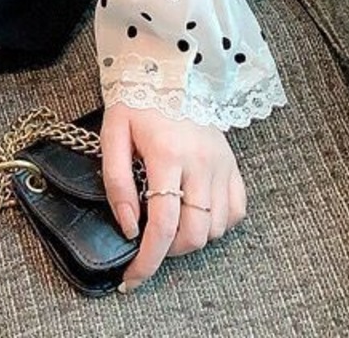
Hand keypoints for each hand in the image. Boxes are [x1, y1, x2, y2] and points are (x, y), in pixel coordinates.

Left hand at [99, 102, 246, 291]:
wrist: (169, 70)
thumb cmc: (137, 102)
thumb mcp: (113, 134)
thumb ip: (116, 182)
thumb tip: (128, 226)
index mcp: (167, 154)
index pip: (163, 224)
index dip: (148, 259)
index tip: (132, 279)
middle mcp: (201, 163)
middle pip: (194, 233)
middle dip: (169, 252)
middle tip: (149, 244)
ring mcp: (222, 165)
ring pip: (216, 229)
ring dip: (191, 238)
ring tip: (169, 224)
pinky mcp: (233, 165)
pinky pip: (235, 212)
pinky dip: (217, 224)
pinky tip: (195, 213)